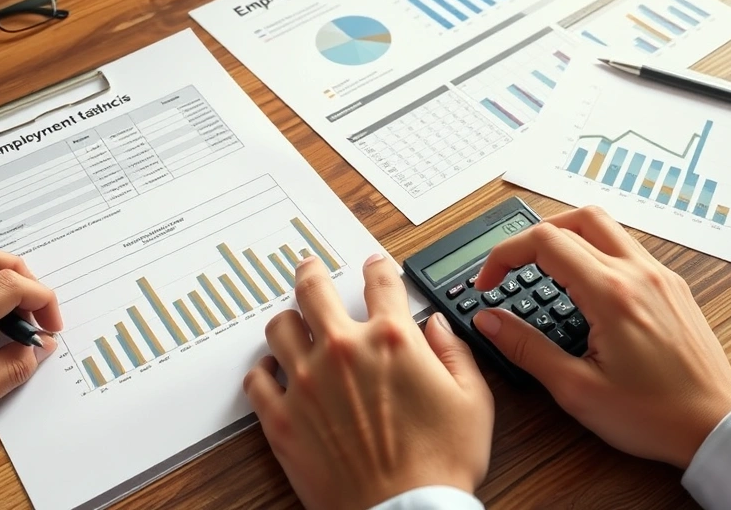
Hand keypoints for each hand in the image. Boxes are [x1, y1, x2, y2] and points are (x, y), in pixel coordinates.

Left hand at [244, 254, 493, 509]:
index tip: (374, 265)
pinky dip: (262, 371)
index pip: (380, 283)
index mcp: (392, 340)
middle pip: (313, 290)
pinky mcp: (280, 418)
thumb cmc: (439, 465)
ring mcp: (306, 383)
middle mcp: (344, 351)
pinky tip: (271, 371)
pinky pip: (256, 380)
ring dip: (287, 320)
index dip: (378, 267)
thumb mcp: (474, 401)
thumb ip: (455, 353)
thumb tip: (437, 326)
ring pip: (279, 328)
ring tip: (291, 322)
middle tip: (308, 267)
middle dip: (311, 271)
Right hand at [472, 206, 730, 467]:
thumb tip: (489, 321)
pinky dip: (594, 252)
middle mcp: (638, 273)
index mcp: (611, 294)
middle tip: (512, 268)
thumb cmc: (655, 415)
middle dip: (531, 237)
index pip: (544, 242)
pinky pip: (626, 248)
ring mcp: (659, 276)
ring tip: (543, 270)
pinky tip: (584, 286)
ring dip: (565, 237)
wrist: (715, 426)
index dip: (505, 255)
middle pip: (573, 219)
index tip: (488, 282)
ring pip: (603, 226)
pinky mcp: (671, 286)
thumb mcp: (576, 389)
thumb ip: (527, 348)